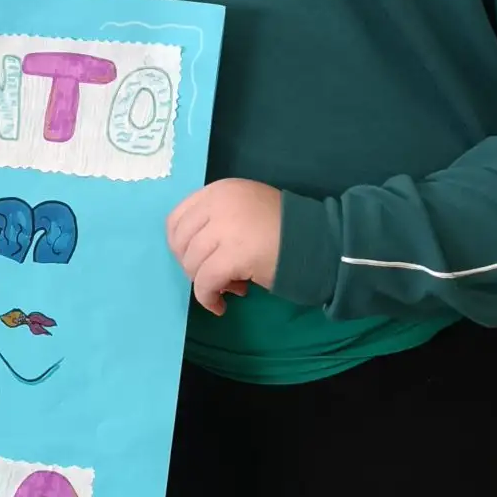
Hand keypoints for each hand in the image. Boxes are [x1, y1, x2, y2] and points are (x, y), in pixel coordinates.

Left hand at [167, 179, 281, 315]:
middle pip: (180, 243)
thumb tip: (192, 252)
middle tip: (215, 277)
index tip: (197, 260)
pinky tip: (220, 306)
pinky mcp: (233, 255)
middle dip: (192, 266)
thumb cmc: (285, 229)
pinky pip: (205, 283)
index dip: (181, 246)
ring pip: (191, 264)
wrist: (319, 241)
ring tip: (231, 288)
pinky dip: (207, 298)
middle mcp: (218, 203)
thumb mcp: (245, 209)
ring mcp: (225, 228)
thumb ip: (217, 220)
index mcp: (220, 191)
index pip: (176, 219)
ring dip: (205, 282)